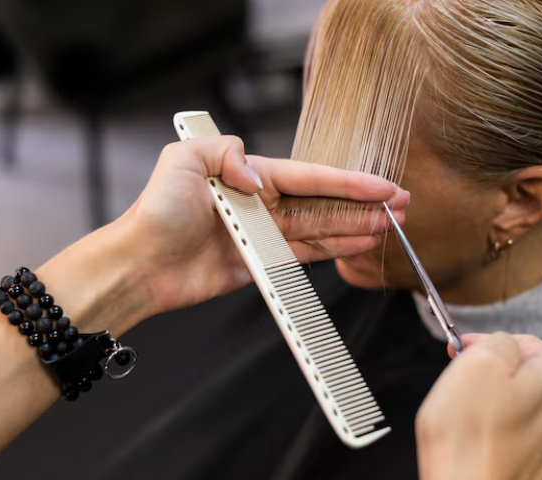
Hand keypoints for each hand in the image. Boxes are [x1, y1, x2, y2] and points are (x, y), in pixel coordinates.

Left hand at [122, 136, 408, 315]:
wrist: (141, 264)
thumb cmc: (156, 212)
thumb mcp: (185, 160)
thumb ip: (227, 153)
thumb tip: (260, 177)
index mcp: (250, 174)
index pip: (312, 177)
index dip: (351, 182)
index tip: (384, 186)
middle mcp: (261, 203)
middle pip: (325, 203)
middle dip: (364, 205)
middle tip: (400, 208)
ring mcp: (263, 235)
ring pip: (321, 229)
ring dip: (355, 228)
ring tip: (390, 228)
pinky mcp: (259, 264)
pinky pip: (304, 256)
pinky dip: (332, 252)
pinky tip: (357, 246)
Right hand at [416, 333, 541, 479]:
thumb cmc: (467, 438)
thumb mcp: (475, 362)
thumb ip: (498, 340)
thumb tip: (503, 343)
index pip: (524, 343)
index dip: (487, 345)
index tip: (462, 354)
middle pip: (533, 379)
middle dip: (500, 380)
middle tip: (465, 391)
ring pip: (534, 414)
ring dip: (508, 413)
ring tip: (476, 425)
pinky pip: (534, 448)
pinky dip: (513, 445)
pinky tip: (490, 450)